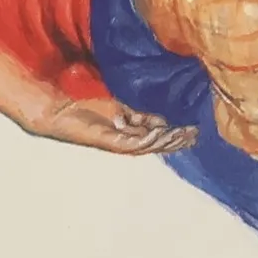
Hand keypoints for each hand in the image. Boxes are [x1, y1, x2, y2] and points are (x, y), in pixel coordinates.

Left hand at [25, 94, 197, 155]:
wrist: (62, 113)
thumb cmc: (88, 112)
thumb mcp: (121, 111)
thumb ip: (140, 117)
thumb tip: (163, 122)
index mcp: (130, 136)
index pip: (159, 139)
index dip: (176, 137)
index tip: (195, 131)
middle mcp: (126, 143)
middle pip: (156, 145)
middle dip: (176, 141)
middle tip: (194, 135)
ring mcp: (117, 143)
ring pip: (147, 146)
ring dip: (166, 140)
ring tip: (181, 133)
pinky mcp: (108, 141)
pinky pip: (131, 142)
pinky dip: (146, 138)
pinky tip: (159, 131)